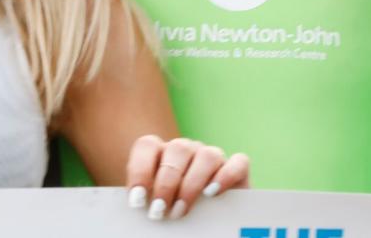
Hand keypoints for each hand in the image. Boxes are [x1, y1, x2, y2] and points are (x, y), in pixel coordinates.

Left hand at [125, 135, 248, 221]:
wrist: (209, 226)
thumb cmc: (174, 216)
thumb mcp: (157, 209)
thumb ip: (146, 206)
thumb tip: (131, 219)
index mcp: (162, 154)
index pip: (147, 146)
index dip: (139, 170)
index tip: (137, 201)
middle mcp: (187, 150)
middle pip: (177, 149)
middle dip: (165, 183)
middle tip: (159, 212)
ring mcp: (213, 156)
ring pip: (206, 155)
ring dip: (191, 184)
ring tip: (181, 211)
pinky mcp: (239, 169)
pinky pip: (237, 162)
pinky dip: (225, 176)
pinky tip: (212, 194)